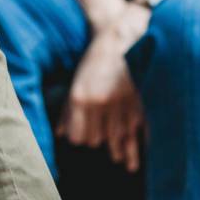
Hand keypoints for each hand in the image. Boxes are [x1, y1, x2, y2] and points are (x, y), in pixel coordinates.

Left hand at [58, 2, 150, 172]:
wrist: (120, 38)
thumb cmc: (94, 61)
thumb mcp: (76, 83)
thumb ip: (68, 111)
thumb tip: (60, 134)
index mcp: (80, 98)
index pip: (79, 136)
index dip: (82, 139)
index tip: (84, 139)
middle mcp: (100, 103)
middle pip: (98, 139)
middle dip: (100, 141)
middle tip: (104, 143)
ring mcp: (121, 103)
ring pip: (118, 138)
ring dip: (119, 148)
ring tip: (124, 160)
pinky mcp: (140, 101)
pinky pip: (137, 129)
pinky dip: (136, 140)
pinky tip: (135, 148)